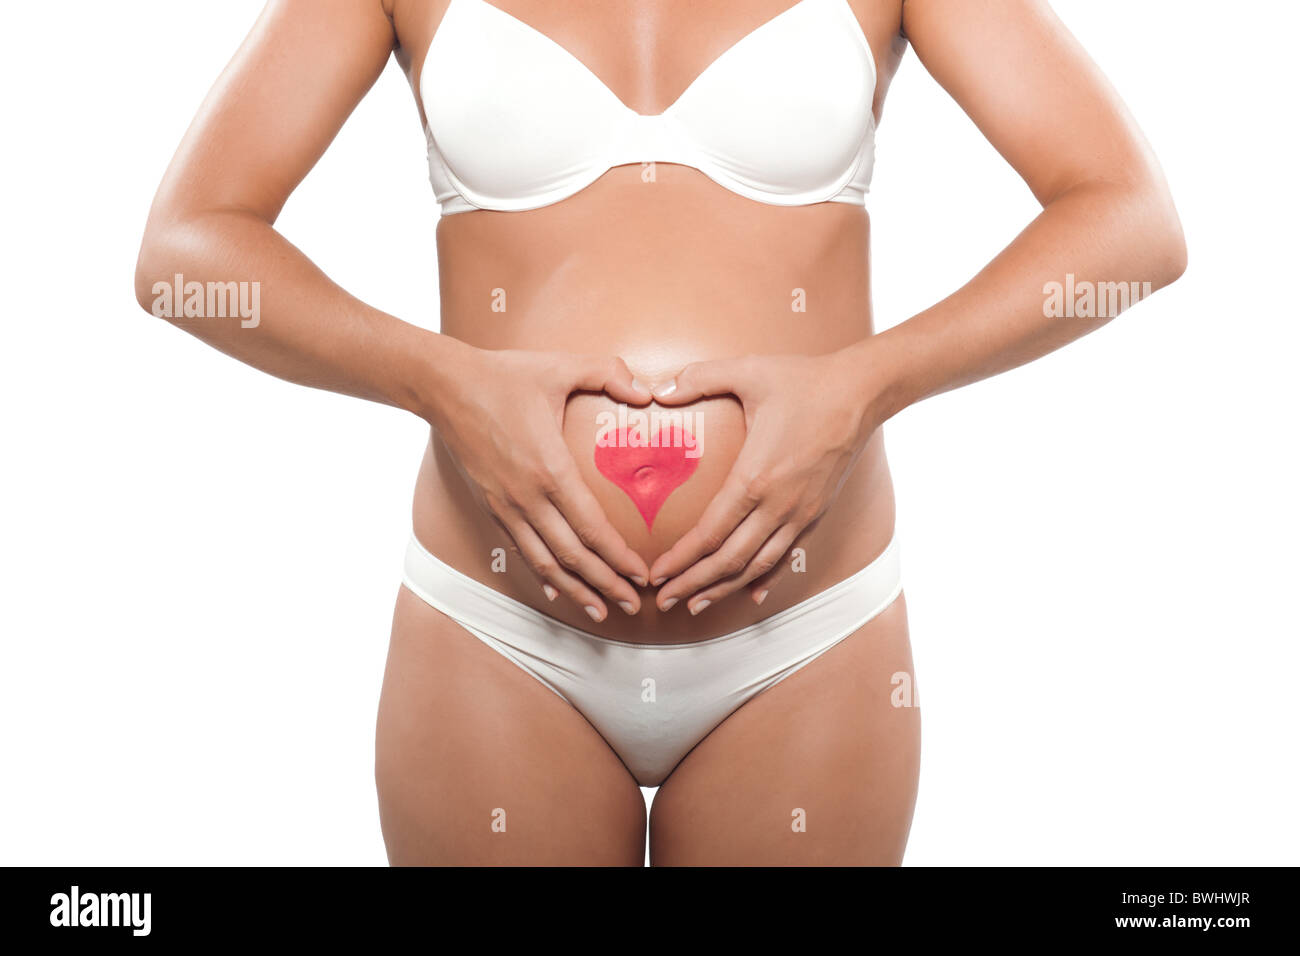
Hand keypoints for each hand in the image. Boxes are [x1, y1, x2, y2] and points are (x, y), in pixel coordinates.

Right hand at [424, 340, 652, 620]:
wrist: (444, 386)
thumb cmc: (505, 375)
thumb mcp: (561, 366)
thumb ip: (609, 372)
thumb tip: (647, 392)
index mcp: (549, 469)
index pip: (590, 527)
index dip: (617, 557)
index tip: (641, 575)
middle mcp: (526, 498)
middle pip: (572, 556)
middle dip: (605, 585)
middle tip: (634, 606)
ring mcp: (506, 506)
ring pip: (545, 562)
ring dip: (576, 591)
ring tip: (602, 612)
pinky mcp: (491, 506)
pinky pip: (521, 550)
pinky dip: (542, 574)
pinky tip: (557, 590)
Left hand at [648, 347, 885, 612]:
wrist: (861, 392)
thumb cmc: (803, 381)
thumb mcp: (748, 371)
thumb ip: (698, 378)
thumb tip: (657, 390)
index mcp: (756, 477)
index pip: (710, 533)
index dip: (681, 559)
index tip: (656, 573)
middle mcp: (779, 505)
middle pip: (729, 560)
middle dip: (693, 584)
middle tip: (662, 600)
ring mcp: (800, 513)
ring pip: (757, 566)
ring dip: (723, 589)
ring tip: (695, 604)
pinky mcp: (816, 513)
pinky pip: (786, 556)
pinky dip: (764, 578)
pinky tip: (750, 594)